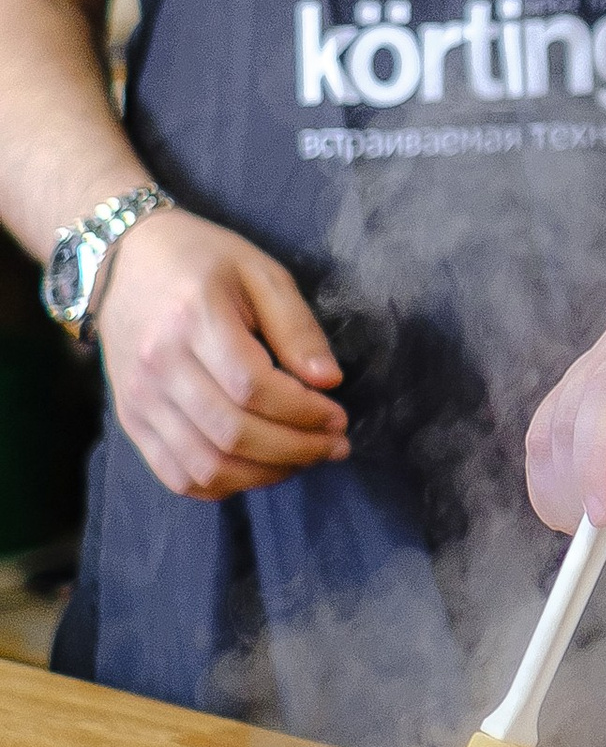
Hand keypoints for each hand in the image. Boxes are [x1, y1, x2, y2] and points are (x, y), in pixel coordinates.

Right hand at [95, 210, 346, 500]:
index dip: (304, 412)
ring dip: (265, 475)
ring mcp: (139, 399)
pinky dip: (224, 485)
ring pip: (206, 466)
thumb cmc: (203, 260)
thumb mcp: (261, 273)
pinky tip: (258, 469)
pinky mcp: (131, 421)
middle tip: (333, 445)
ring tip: (303, 460)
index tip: (338, 416)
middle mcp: (158, 365)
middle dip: (295, 449)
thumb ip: (296, 327)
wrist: (125, 260)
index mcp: (192, 318)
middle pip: (232, 434)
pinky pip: (177, 475)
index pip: (253, 388)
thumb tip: (329, 381)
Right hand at [524, 310, 605, 533]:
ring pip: (549, 431)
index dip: (595, 457)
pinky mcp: (587, 395)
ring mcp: (600, 366)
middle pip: (569, 416)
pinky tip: (589, 516)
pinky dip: (557, 486)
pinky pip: (550, 441)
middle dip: (579, 486)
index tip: (604, 514)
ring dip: (563, 492)